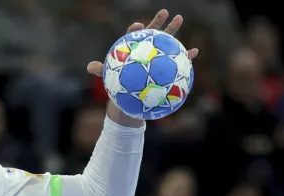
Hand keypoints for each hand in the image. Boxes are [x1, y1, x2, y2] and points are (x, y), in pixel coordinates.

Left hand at [86, 10, 199, 124]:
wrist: (132, 95)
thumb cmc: (119, 82)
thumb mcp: (109, 76)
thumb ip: (101, 69)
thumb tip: (89, 66)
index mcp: (132, 48)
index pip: (133, 36)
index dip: (135, 30)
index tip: (138, 26)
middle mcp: (146, 49)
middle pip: (153, 33)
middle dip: (158, 22)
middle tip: (164, 12)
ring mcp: (158, 55)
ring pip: (167, 41)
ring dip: (173, 30)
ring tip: (179, 18)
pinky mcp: (168, 66)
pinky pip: (180, 59)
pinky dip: (187, 55)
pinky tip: (194, 51)